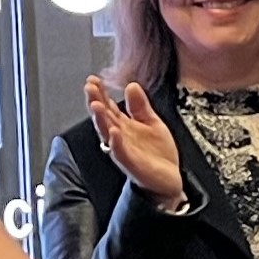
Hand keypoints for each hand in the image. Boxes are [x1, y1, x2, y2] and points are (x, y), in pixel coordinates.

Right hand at [80, 77, 184, 207]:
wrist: (169, 179)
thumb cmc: (157, 153)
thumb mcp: (151, 122)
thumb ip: (140, 105)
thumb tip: (131, 85)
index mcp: (124, 125)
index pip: (108, 106)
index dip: (100, 93)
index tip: (93, 79)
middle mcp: (120, 137)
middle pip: (104, 117)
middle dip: (96, 102)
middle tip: (89, 88)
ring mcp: (123, 150)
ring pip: (108, 133)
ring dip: (101, 120)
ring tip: (97, 105)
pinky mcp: (131, 164)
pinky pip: (121, 153)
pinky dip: (116, 143)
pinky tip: (114, 132)